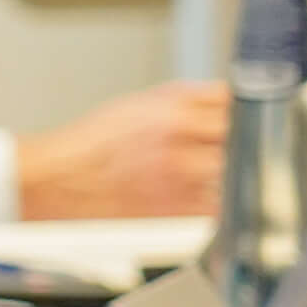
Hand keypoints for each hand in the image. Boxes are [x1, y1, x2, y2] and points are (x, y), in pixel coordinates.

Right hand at [20, 79, 226, 220]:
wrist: (61, 181)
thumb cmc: (94, 144)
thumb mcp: (141, 102)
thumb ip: (190, 98)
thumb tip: (228, 95)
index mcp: (173, 112)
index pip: (234, 103)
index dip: (243, 109)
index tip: (245, 113)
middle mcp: (181, 144)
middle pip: (242, 139)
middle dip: (239, 140)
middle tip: (228, 143)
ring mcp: (183, 180)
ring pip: (235, 173)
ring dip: (231, 170)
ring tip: (212, 168)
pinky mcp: (180, 210)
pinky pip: (220, 205)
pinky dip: (217, 199)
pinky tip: (201, 192)